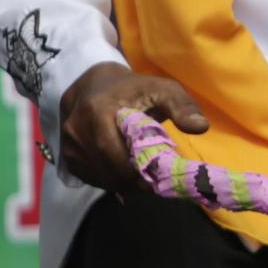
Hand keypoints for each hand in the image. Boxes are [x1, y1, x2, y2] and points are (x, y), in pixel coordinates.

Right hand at [55, 62, 206, 196]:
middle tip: (152, 183)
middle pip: (106, 168)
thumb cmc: (135, 89)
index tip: (157, 177)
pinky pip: (89, 176)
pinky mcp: (66, 154)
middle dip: (131, 180)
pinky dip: (108, 180)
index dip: (137, 169)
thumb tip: (201, 127)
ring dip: (120, 183)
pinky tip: (123, 174)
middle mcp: (76, 127)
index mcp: (98, 110)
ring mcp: (67, 143)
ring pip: (98, 176)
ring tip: (140, 178)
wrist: (95, 83)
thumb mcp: (162, 90)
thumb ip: (182, 106)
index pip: (115, 151)